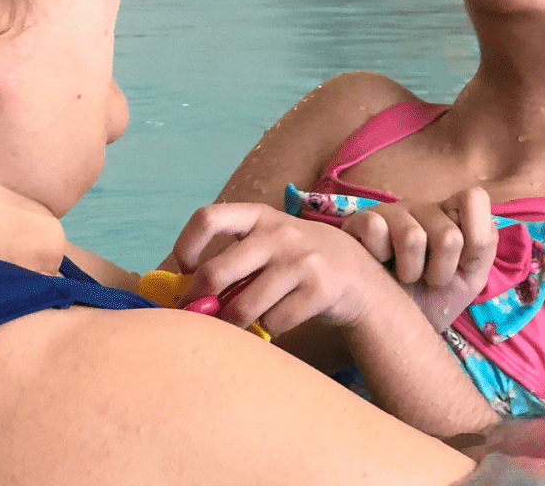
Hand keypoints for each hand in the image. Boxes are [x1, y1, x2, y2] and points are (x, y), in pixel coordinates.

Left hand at [171, 203, 392, 335]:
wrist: (359, 275)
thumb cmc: (297, 260)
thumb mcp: (269, 243)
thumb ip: (235, 258)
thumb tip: (189, 296)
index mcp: (258, 216)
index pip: (208, 218)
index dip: (186, 245)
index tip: (185, 270)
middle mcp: (278, 233)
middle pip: (217, 272)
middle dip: (200, 301)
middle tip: (198, 315)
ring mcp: (300, 261)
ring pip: (243, 307)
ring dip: (233, 324)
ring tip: (236, 324)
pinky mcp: (318, 290)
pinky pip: (273, 322)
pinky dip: (266, 330)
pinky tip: (274, 321)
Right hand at [342, 187, 498, 329]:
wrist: (391, 324)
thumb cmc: (431, 298)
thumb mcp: (470, 278)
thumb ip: (485, 247)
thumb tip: (483, 222)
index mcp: (449, 215)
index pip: (474, 198)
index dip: (476, 236)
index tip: (465, 263)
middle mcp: (421, 207)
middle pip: (449, 234)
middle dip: (442, 270)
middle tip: (429, 280)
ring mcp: (390, 212)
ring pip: (412, 236)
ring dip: (410, 271)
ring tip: (403, 278)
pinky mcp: (359, 221)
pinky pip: (375, 228)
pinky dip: (379, 257)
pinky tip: (377, 265)